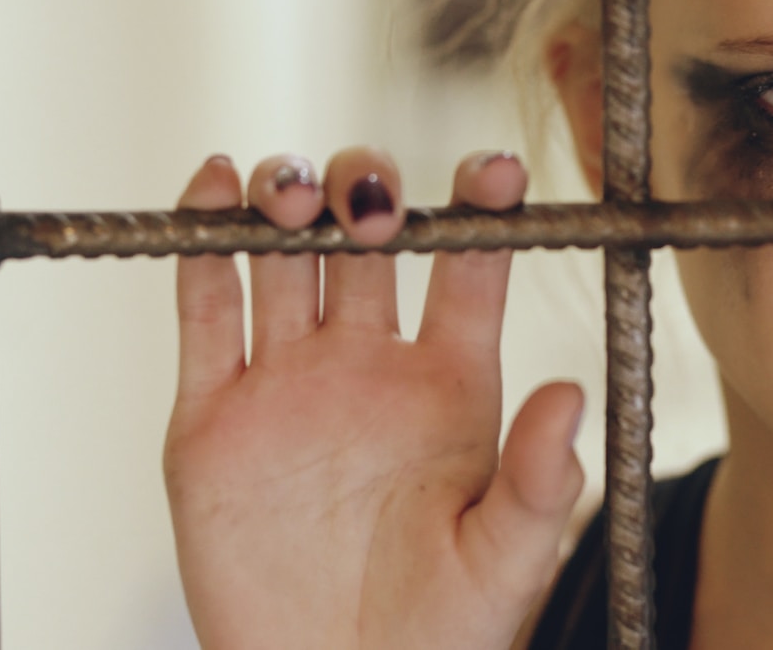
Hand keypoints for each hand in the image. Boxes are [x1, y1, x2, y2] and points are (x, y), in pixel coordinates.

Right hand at [165, 148, 584, 649]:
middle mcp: (371, 365)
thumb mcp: (508, 561)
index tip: (495, 168)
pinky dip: (201, 245)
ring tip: (290, 186)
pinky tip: (214, 188)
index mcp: (453, 383)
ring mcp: (289, 383)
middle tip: (370, 199)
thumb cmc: (441, 634)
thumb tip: (570, 395)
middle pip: (368, 239)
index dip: (481, 207)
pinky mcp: (212, 417)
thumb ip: (540, 480)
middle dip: (367, 191)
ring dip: (286, 199)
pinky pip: (204, 312)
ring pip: (283, 258)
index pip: (470, 267)